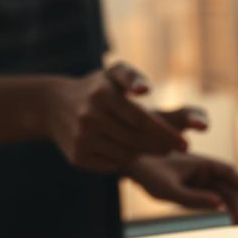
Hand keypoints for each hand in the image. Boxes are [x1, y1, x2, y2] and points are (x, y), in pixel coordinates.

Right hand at [44, 62, 188, 171]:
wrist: (52, 105)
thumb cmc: (96, 87)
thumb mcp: (113, 73)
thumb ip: (132, 77)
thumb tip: (145, 90)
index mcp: (102, 94)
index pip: (141, 120)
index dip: (166, 134)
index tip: (185, 144)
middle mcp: (89, 117)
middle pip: (135, 140)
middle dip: (159, 147)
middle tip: (173, 148)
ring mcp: (81, 139)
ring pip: (125, 155)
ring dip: (143, 153)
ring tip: (150, 146)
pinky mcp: (76, 157)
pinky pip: (111, 165)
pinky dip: (123, 160)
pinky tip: (127, 151)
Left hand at [126, 152, 237, 223]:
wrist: (131, 166)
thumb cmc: (147, 172)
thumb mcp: (167, 188)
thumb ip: (192, 197)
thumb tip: (219, 204)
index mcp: (202, 162)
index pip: (232, 174)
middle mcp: (204, 171)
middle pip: (231, 186)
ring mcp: (199, 181)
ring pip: (224, 194)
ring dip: (235, 208)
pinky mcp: (193, 190)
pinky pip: (213, 199)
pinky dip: (223, 208)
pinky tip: (232, 219)